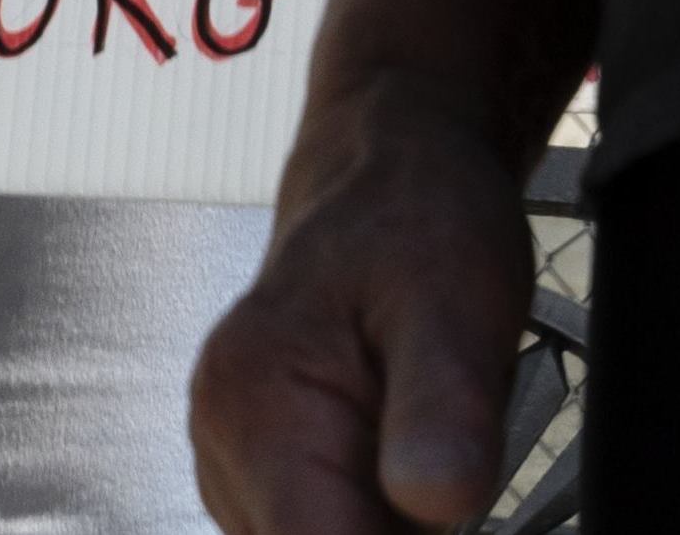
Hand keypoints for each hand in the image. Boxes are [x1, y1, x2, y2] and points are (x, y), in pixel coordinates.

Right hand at [196, 88, 541, 534]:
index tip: (442, 487)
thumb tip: (436, 503)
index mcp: (255, 404)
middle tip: (438, 444)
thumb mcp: (458, 301)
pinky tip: (396, 447)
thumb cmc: (420, 222)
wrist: (388, 178)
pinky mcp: (259, 476)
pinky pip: (321, 529)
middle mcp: (221, 443)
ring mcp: (232, 463)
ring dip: (388, 524)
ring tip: (416, 434)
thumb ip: (442, 407)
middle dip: (398, 530)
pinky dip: (371, 512)